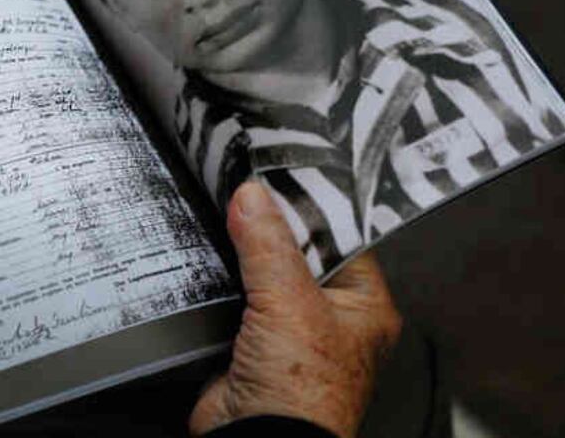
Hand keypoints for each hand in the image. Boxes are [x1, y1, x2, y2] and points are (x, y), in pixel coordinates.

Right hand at [188, 182, 401, 437]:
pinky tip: (202, 251)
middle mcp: (328, 315)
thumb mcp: (291, 303)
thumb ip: (269, 245)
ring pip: (260, 272)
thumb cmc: (302, 394)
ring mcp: (285, 329)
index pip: (341, 234)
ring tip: (219, 208)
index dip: (310, 203)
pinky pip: (230, 296)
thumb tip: (252, 197)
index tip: (280, 170)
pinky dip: (215, 277)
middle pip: (296, 251)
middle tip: (244, 185)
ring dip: (238, 251)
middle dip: (268, 225)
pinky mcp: (245, 341)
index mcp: (362, 305)